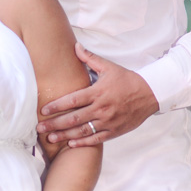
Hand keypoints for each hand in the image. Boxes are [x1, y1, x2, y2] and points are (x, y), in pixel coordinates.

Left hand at [37, 43, 158, 146]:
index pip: (73, 100)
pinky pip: (96, 139)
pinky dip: (83, 142)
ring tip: (50, 138)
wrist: (150, 94)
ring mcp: (108, 121)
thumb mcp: (109, 67)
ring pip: (83, 131)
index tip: (43, 111)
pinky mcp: (115, 131)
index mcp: (98, 92)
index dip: (57, 106)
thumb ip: (90, 58)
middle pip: (74, 118)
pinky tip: (71, 144)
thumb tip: (75, 46)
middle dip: (55, 124)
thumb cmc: (128, 80)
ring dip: (65, 135)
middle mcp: (101, 108)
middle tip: (40, 129)